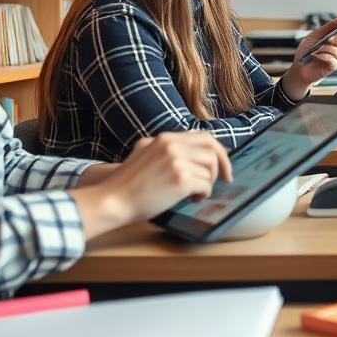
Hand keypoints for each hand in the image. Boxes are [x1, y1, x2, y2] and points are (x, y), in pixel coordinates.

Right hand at [71, 132, 232, 238]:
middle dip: (223, 165)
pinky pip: (206, 185)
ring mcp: (177, 161)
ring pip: (211, 169)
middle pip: (213, 149)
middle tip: (225, 179)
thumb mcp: (144, 153)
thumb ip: (166, 148)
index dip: (217, 150)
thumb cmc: (128, 184)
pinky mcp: (180, 179)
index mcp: (165, 138)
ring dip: (208, 183)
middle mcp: (172, 146)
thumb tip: (195, 153)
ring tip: (195, 193)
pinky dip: (203, 194)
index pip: (204, 136)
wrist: (112, 200)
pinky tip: (192, 199)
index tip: (222, 163)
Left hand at [282, 12, 336, 97]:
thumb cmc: (306, 52)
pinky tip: (316, 56)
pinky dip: (323, 56)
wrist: (299, 67)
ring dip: (325, 49)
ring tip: (315, 50)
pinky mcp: (333, 66)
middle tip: (329, 39)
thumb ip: (327, 28)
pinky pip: (333, 60)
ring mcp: (336, 56)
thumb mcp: (314, 36)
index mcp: (333, 36)